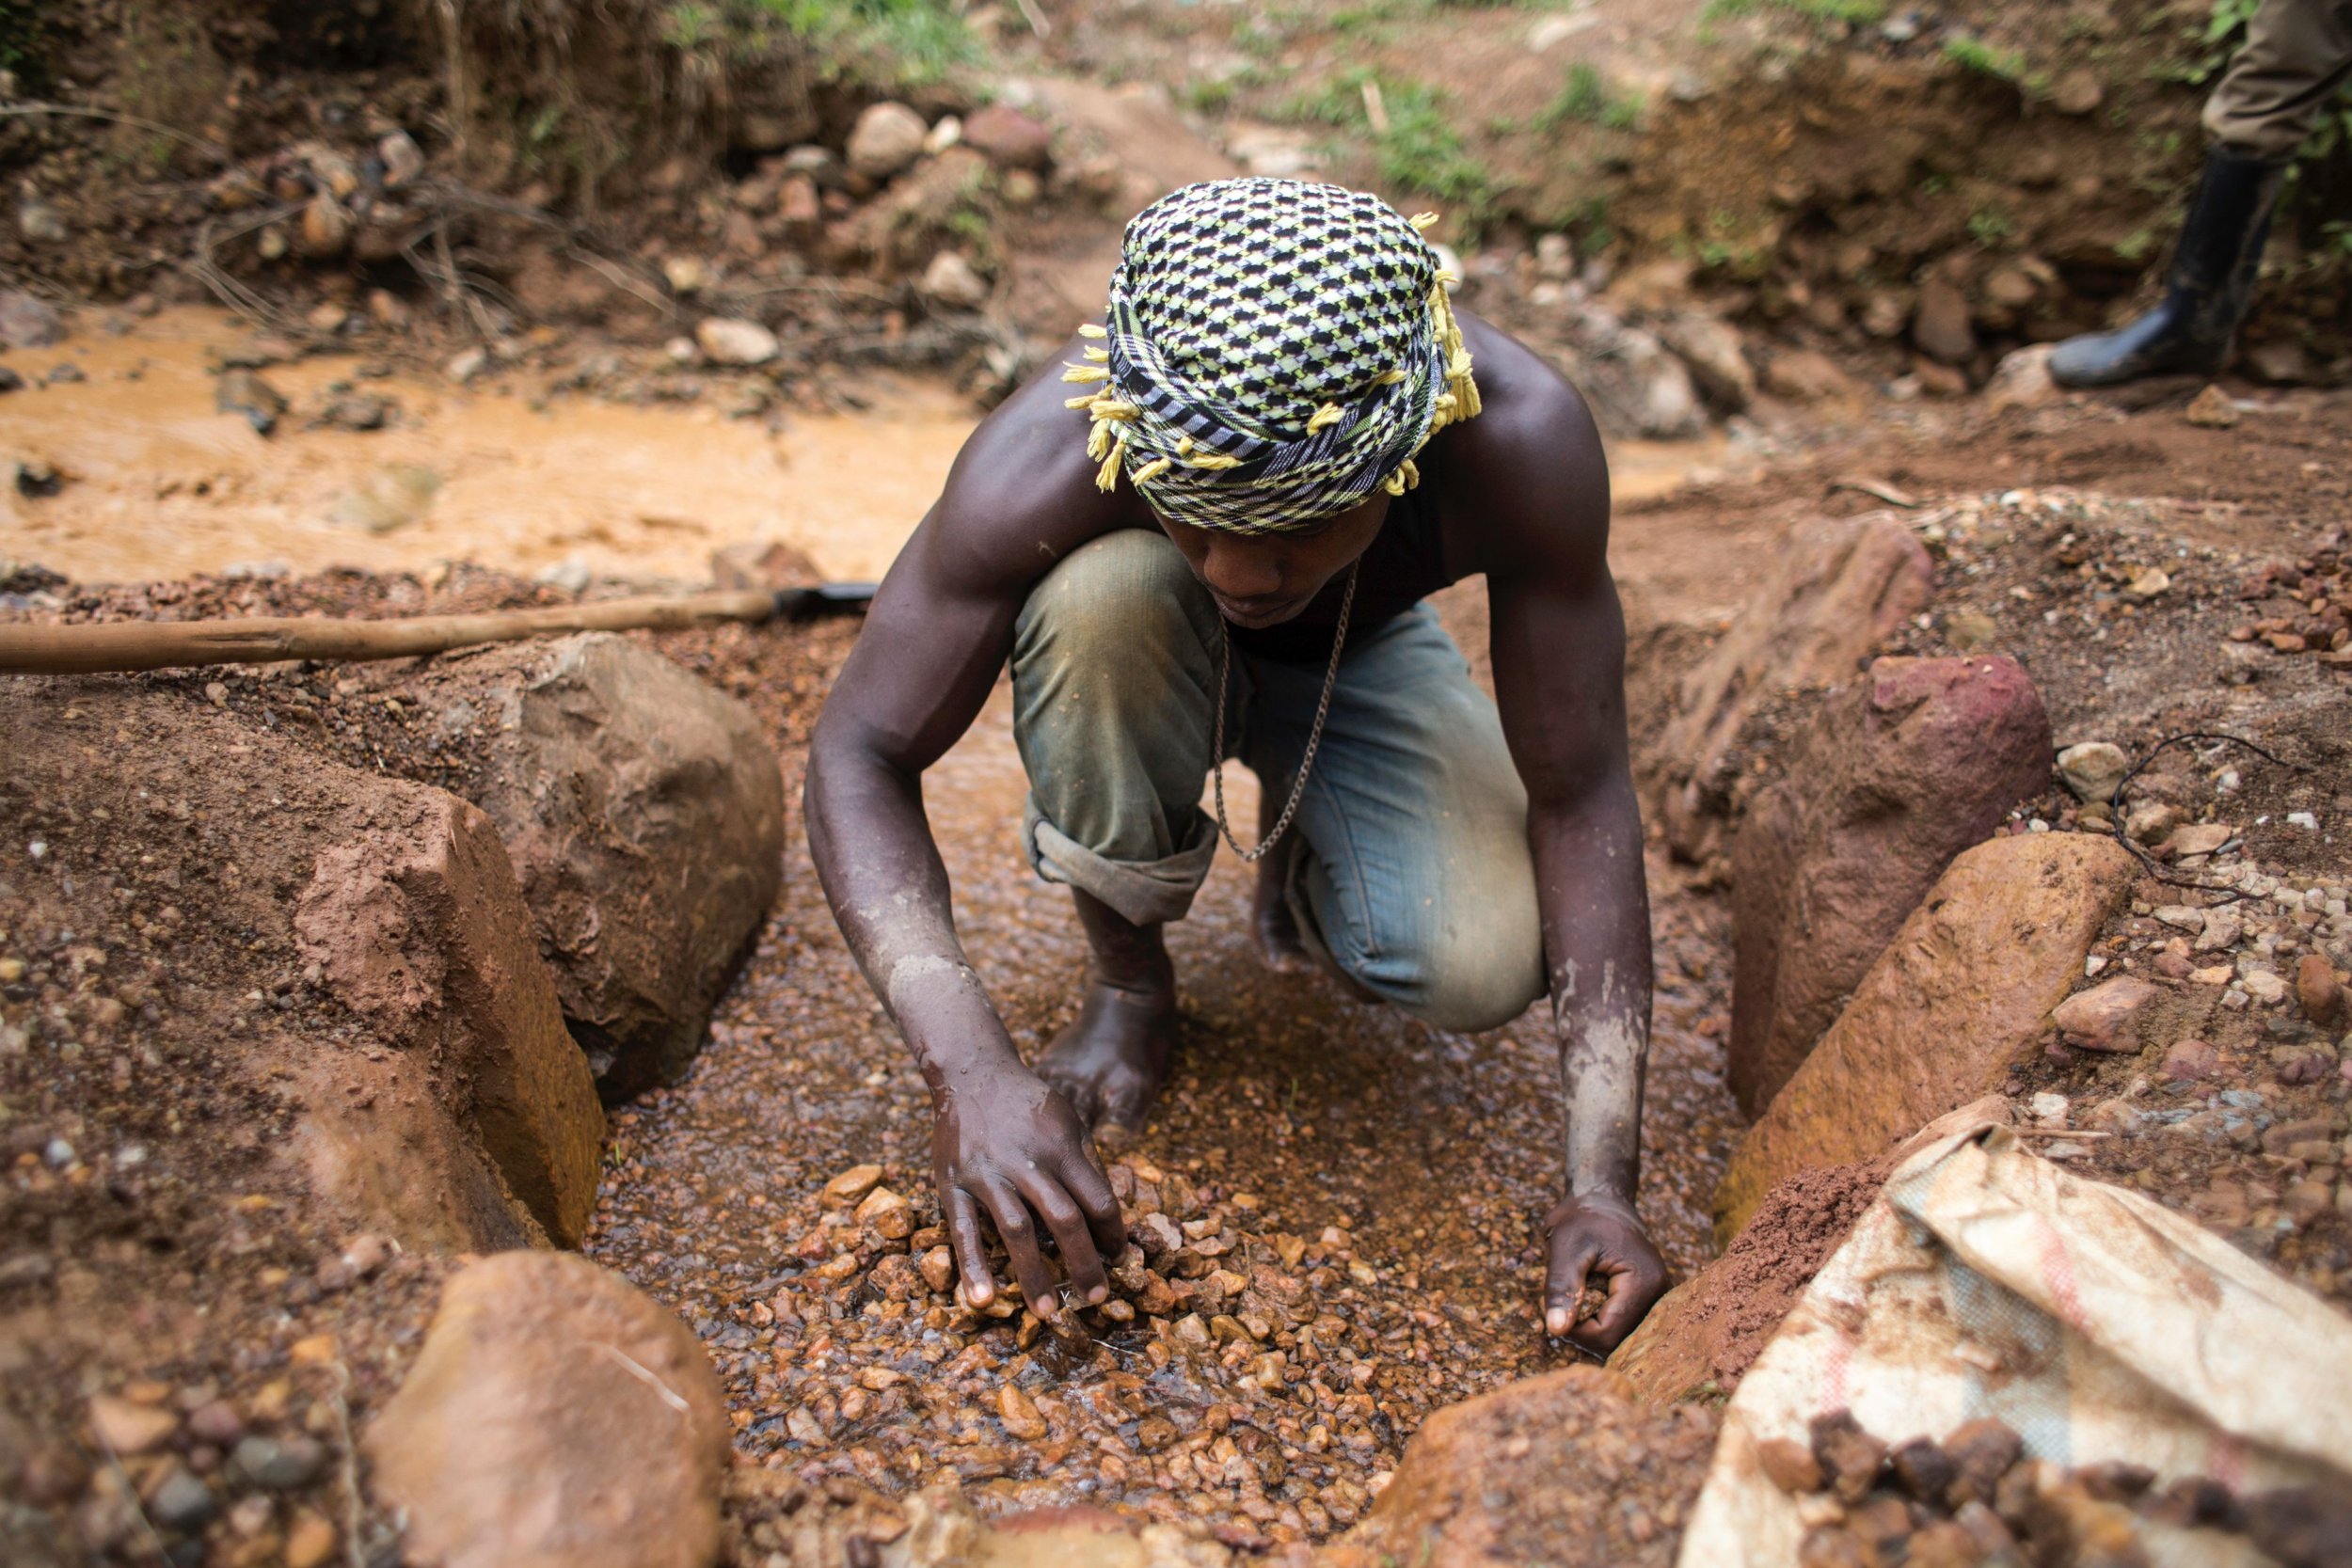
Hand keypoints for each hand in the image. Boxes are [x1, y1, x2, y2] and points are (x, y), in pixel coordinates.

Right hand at [931, 1064, 1126, 1318]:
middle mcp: (1027, 1163)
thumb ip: (1086, 1164)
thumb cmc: (1028, 1103)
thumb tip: (1107, 1211)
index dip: (1112, 1233)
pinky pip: (963, 1229)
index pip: (1097, 1199)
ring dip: (1034, 1274)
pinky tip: (983, 1300)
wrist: (973, 1073)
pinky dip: (973, 1266)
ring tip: (1048, 1312)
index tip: (1118, 1257)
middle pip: (1064, 1220)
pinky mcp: (953, 1183)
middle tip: (1096, 1297)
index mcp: (1062, 1148)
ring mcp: (988, 1175)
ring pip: (1017, 1230)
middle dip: (1083, 1263)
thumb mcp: (1068, 1121)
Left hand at [1541, 1192, 1668, 1354]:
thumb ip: (1562, 1288)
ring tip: (1578, 1300)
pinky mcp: (1650, 1300)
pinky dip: (1603, 1321)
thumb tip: (1557, 1330)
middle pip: (1618, 1341)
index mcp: (1643, 1283)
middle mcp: (1659, 1295)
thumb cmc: (1583, 1219)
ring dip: (1594, 1328)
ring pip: (1622, 1338)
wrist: (1604, 1202)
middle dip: (1585, 1331)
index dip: (1577, 1331)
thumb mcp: (1566, 1247)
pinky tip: (1591, 1301)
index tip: (1556, 1309)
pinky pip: (1625, 1326)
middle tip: (1564, 1304)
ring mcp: (1658, 1299)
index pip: (1608, 1333)